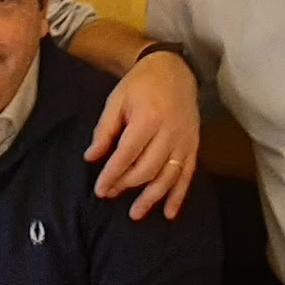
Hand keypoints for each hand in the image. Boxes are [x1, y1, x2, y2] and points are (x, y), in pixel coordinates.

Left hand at [83, 50, 200, 219]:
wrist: (174, 70)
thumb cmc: (140, 84)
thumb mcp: (116, 100)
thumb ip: (104, 130)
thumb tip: (91, 157)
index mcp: (148, 118)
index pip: (127, 155)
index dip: (112, 175)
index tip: (100, 189)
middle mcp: (168, 132)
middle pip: (147, 168)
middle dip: (127, 185)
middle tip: (111, 194)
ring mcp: (184, 141)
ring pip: (167, 176)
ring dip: (151, 198)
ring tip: (135, 214)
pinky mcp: (194, 146)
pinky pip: (187, 175)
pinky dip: (178, 196)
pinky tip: (169, 213)